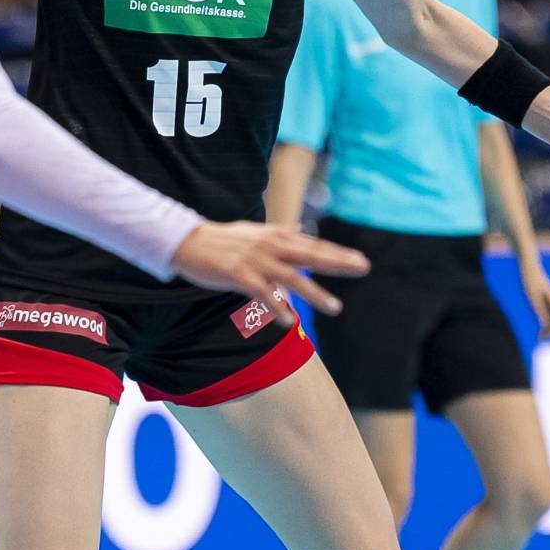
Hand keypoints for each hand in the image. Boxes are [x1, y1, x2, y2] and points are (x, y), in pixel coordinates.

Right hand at [169, 222, 369, 323]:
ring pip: (291, 278)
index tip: (359, 261)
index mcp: (274, 236)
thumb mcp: (253, 230)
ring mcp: (255, 261)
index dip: (336, 253)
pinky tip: (290, 320)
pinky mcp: (238, 275)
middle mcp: (269, 246)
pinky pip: (263, 294)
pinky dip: (277, 307)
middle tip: (362, 268)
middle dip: (337, 262)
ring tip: (335, 307)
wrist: (187, 241)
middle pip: (309, 255)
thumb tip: (301, 228)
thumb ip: (279, 231)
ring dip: (315, 293)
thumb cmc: (220, 238)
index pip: (312, 245)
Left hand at [519, 258, 549, 338]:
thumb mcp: (532, 297)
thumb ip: (540, 309)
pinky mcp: (549, 300)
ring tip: (539, 335)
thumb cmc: (529, 281)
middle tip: (540, 338)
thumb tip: (545, 324)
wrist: (529, 267)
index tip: (543, 337)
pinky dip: (548, 323)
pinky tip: (540, 327)